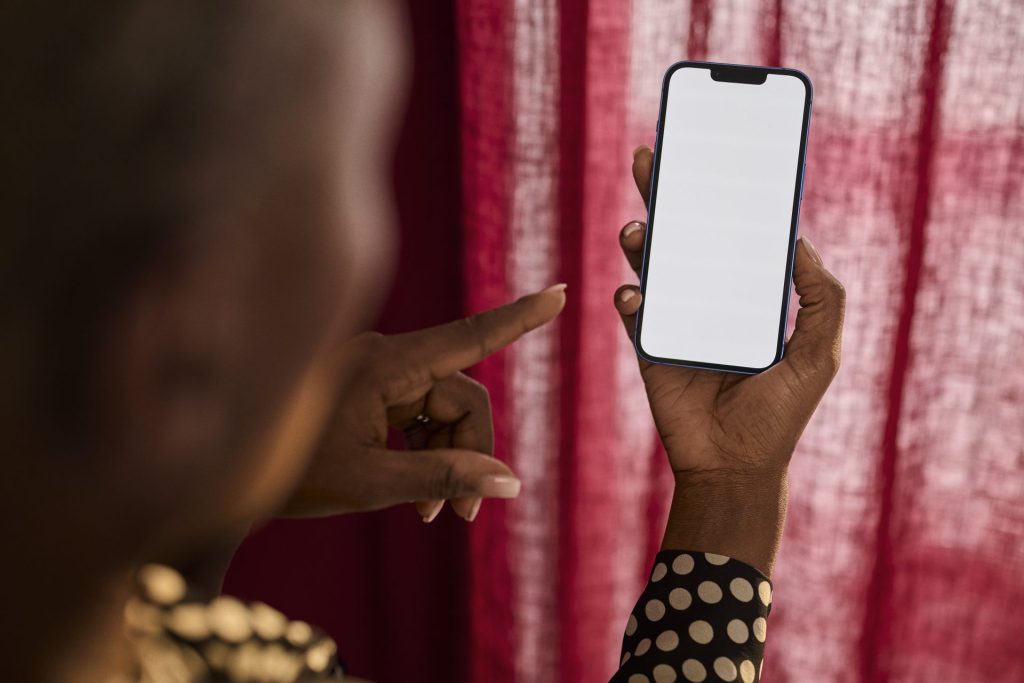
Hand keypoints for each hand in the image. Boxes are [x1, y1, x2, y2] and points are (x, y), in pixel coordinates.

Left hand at [282, 284, 566, 521]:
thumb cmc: (291, 476)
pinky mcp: (370, 394)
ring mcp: (377, 376)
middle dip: (472, 454)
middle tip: (465, 517)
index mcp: (384, 364)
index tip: (560, 294)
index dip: (519, 319)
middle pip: (461, 397)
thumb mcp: (372, 482)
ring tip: (433, 517)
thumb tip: (510, 483)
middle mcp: (386, 359)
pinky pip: (419, 419)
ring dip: (448, 462)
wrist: (226, 479)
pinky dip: (426, 455)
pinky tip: (416, 500)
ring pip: (442, 412)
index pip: (468, 337)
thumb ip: (442, 479)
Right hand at [615, 146, 844, 572]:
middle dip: (666, 193)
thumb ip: (822, 298)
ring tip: (639, 230)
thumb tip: (801, 243)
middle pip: (683, 234)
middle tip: (651, 156)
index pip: (732, 232)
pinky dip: (632, 299)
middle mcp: (709, 297)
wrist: (735, 468)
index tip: (711, 151)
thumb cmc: (781, 413)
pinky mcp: (649, 346)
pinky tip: (637, 294)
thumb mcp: (819, 354)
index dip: (722, 194)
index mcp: (748, 293)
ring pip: (652, 266)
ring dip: (641, 241)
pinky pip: (634, 312)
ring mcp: (676, 320)